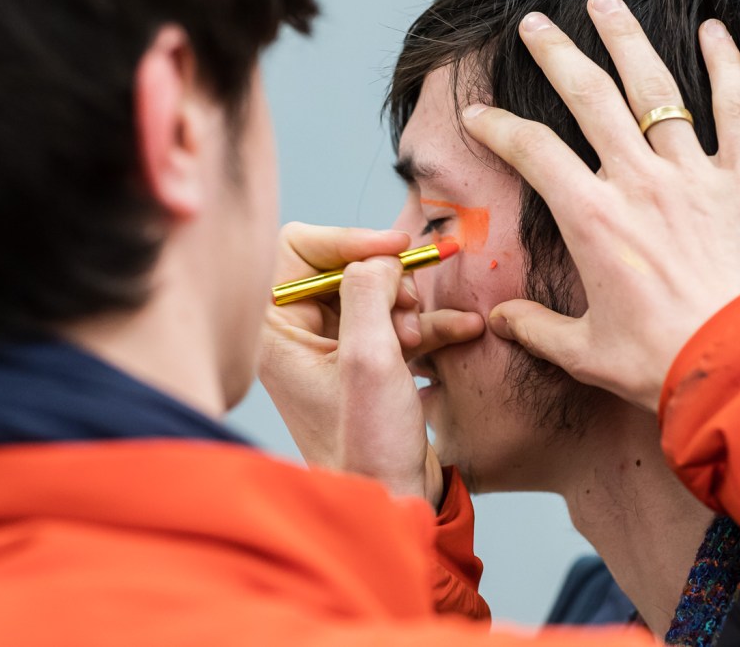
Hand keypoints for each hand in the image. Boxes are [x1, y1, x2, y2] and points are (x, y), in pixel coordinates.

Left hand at [259, 222, 483, 506]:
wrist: (393, 499)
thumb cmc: (368, 443)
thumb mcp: (369, 358)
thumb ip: (368, 291)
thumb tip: (380, 256)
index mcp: (276, 330)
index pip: (298, 248)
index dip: (349, 240)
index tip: (396, 247)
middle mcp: (298, 335)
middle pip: (344, 267)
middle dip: (387, 281)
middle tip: (408, 308)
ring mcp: (333, 350)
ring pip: (376, 293)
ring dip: (410, 305)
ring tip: (423, 336)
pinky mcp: (366, 365)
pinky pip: (396, 323)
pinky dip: (428, 323)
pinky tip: (463, 329)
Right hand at [462, 0, 739, 410]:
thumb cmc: (663, 361)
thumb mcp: (586, 352)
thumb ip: (536, 329)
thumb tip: (499, 321)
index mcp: (593, 220)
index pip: (533, 152)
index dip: (498, 128)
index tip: (480, 115)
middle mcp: (639, 183)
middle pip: (589, 97)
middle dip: (557, 54)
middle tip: (535, 25)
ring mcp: (693, 175)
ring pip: (655, 89)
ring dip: (626, 40)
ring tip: (603, 4)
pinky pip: (735, 108)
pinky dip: (725, 65)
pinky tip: (711, 31)